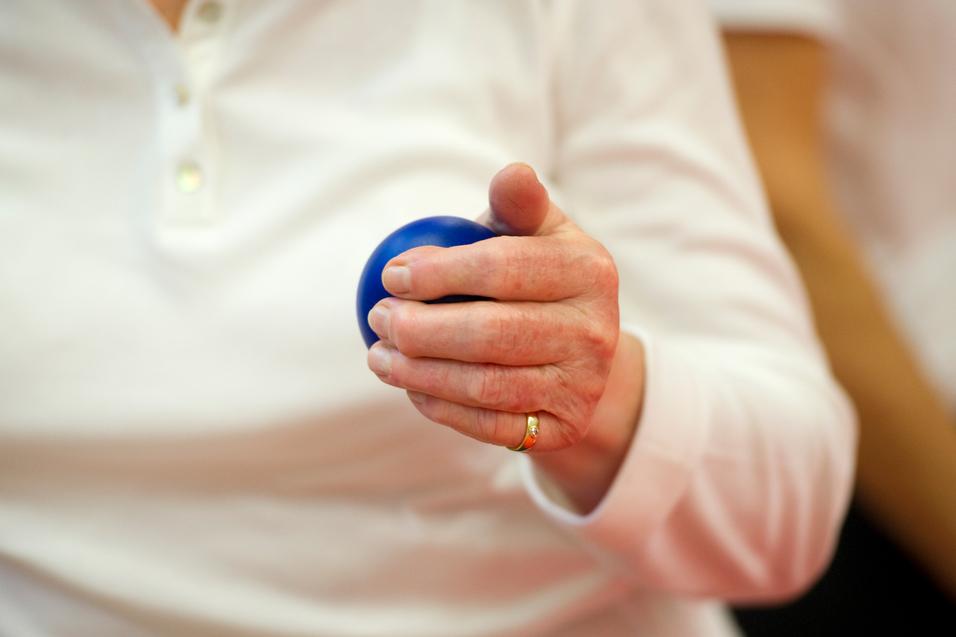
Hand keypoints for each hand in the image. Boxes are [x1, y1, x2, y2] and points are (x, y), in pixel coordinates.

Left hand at [366, 163, 622, 451]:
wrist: (580, 352)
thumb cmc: (539, 277)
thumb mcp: (535, 234)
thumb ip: (518, 206)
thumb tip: (512, 172)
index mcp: (590, 270)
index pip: (502, 268)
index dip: (438, 272)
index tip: (390, 275)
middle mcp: (597, 331)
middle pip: (490, 333)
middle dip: (419, 329)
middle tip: (378, 319)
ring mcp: (583, 386)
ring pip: (485, 385)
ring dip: (419, 373)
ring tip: (380, 357)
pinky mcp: (563, 428)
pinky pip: (491, 426)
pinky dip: (442, 409)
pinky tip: (412, 389)